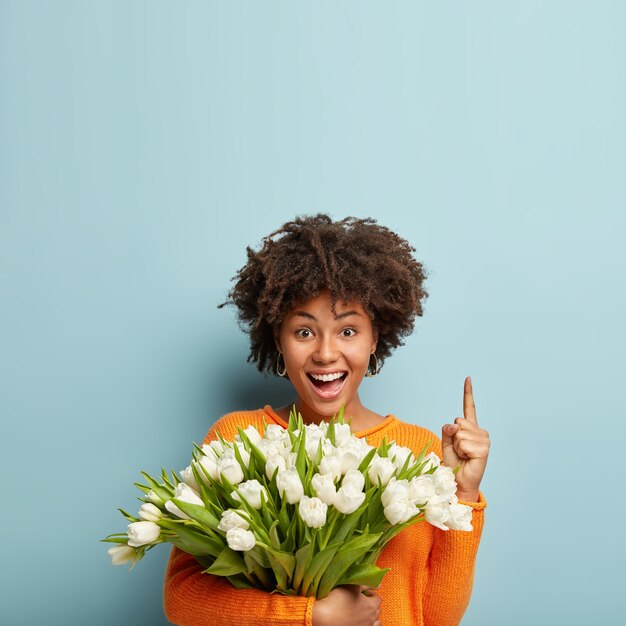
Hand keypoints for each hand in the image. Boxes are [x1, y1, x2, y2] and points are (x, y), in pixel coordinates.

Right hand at [312, 585, 381, 625]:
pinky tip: (360, 620)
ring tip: (363, 611)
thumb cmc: (337, 600)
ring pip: (375, 622)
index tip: (363, 591)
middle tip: (362, 599)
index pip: (377, 598)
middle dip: (372, 603)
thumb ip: (366, 583)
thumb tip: (379, 584)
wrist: (324, 618)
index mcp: (370, 606)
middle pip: (377, 610)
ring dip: (372, 616)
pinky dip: (368, 624)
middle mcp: (370, 619)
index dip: (371, 592)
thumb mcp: (352, 586)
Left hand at [441, 376, 489, 501]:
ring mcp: (483, 439)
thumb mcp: (446, 443)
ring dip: (457, 446)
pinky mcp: (484, 448)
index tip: (468, 378)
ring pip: (460, 432)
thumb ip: (448, 430)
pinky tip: (467, 458)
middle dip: (453, 436)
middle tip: (459, 450)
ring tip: (463, 455)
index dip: (468, 392)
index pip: (469, 407)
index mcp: (470, 428)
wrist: (459, 481)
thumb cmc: (453, 463)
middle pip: (458, 421)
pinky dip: (461, 451)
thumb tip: (455, 425)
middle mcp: (479, 432)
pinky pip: (463, 442)